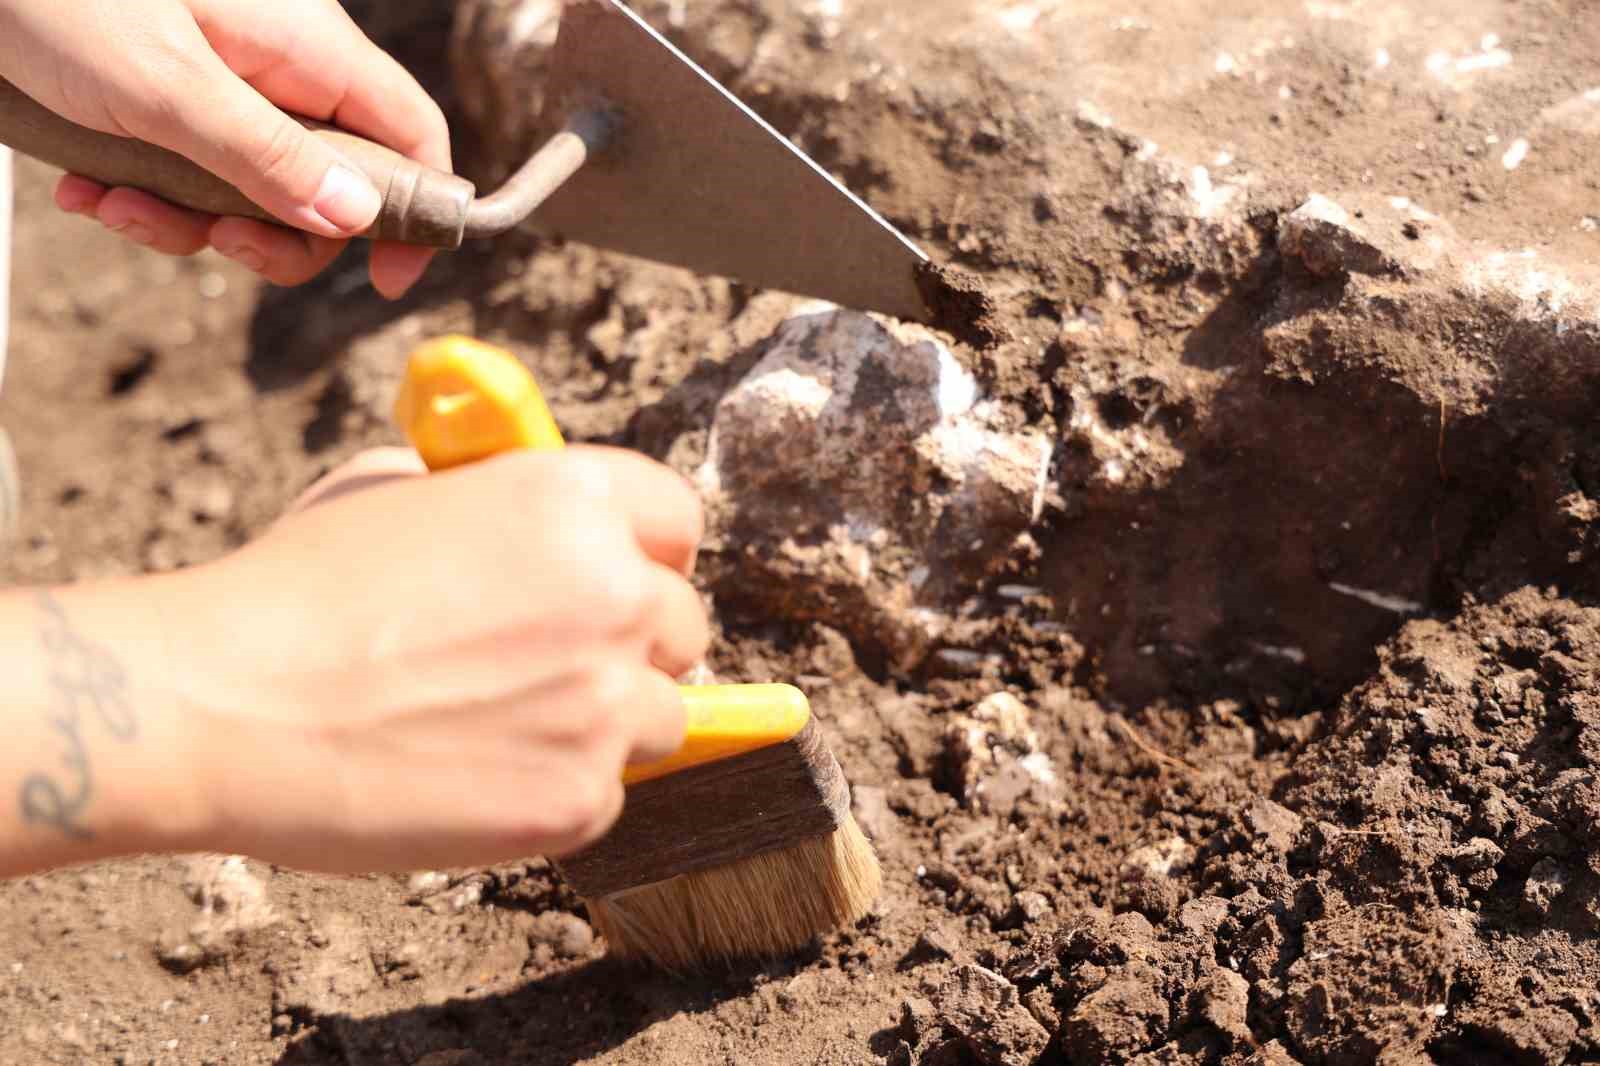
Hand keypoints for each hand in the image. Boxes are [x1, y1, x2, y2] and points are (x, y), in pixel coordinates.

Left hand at [0, 0, 450, 297]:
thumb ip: (265, 155)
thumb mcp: (163, 86)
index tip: (388, 278)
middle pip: (332, 183)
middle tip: (217, 242)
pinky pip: (190, 171)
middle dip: (272, 233)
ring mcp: (225, 83)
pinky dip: (145, 195)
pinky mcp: (169, 97)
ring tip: (112, 202)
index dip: (419, 208)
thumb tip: (357, 219)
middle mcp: (279, 67)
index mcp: (307, 49)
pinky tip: (86, 186)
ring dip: (186, 220)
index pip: (412, 133)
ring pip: (251, 190)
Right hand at [156, 445, 707, 872]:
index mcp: (573, 499)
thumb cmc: (294, 588)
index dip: (649, 552)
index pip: (678, 521)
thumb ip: (493, 499)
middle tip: (549, 665)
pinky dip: (551, 791)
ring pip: (658, 718)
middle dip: (630, 643)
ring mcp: (605, 701)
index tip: (623, 577)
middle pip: (682, 625)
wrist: (223, 705)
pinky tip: (468, 776)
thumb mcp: (398, 488)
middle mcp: (614, 593)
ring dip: (600, 723)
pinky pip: (603, 794)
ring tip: (496, 725)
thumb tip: (534, 524)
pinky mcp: (579, 798)